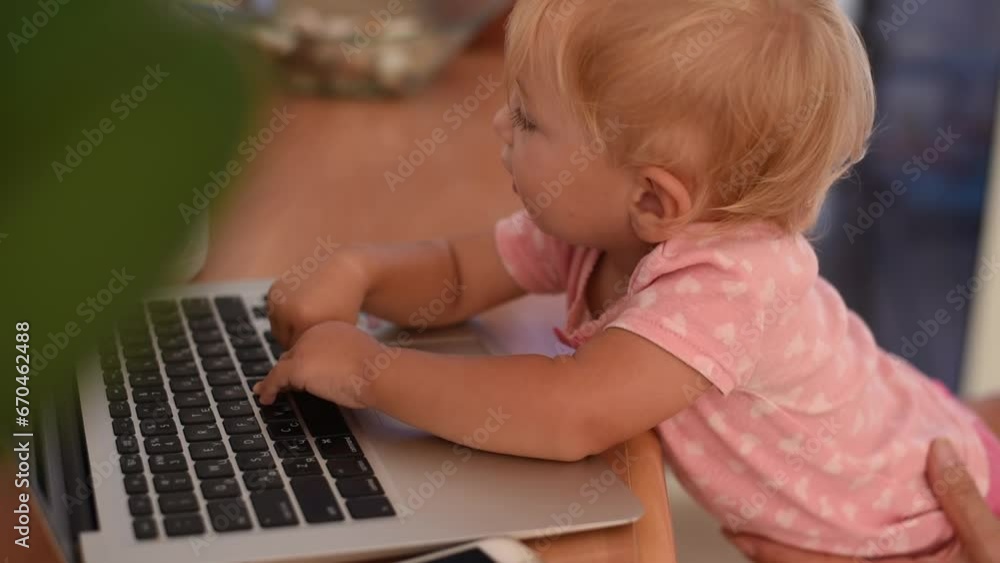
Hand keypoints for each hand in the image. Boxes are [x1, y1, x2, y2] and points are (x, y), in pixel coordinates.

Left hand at [252, 321, 381, 408]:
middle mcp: (314, 333)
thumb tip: (333, 378)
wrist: (378, 371)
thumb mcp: (359, 359)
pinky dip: (268, 389)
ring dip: (275, 380)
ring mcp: (304, 348)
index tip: (295, 376)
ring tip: (267, 392)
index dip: (301, 362)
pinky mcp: (297, 366)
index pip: (308, 344)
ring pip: (283, 366)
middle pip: (293, 354)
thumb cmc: (376, 371)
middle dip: (286, 371)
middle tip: (278, 387)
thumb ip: (343, 361)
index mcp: (331, 328)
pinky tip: (266, 397)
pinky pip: (275, 379)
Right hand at [267, 247, 369, 348]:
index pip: (296, 349)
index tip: (318, 346)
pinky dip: (285, 316)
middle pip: (282, 339)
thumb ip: (316, 347)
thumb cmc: (345, 304)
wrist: (343, 271)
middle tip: (312, 336)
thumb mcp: (335, 331)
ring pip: (276, 328)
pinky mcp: (273, 290)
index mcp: (302, 318)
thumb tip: (299, 361)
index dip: (308, 350)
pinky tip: (302, 311)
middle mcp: (285, 307)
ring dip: (287, 330)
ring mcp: (277, 297)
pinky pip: (274, 314)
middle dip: (295, 341)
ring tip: (307, 324)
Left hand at [724, 439, 999, 562]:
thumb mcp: (989, 543)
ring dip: (781, 553)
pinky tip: (797, 526)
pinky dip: (808, 550)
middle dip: (763, 553)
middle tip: (729, 522)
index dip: (771, 554)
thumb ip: (962, 499)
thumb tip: (937, 449)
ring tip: (748, 519)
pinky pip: (835, 562)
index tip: (736, 531)